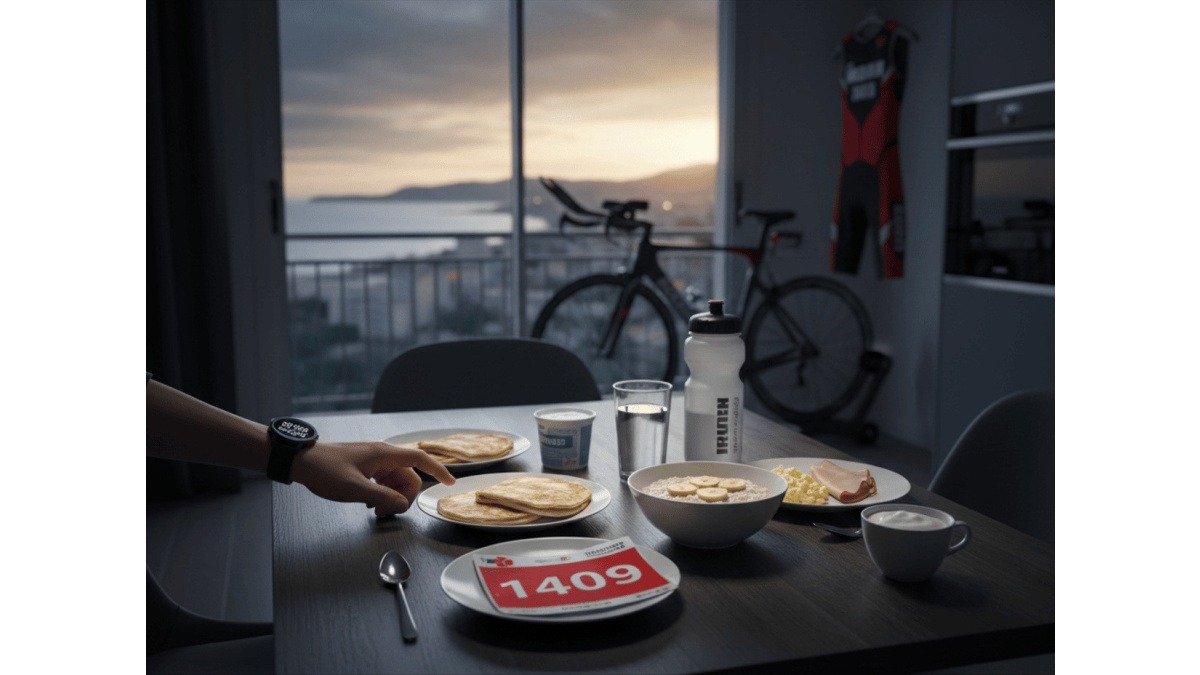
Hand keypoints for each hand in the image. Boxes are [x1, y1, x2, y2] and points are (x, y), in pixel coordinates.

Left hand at [291, 440, 455, 515]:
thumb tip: (401, 506)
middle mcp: (382, 455)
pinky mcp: (364, 466)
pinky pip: (383, 481)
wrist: (301, 461)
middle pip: (408, 476)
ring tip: (373, 509)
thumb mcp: (355, 489)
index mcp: (384, 454)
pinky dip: (381, 493)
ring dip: (391, 497)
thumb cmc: (325, 470)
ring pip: (395, 481)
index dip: (438, 470)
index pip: (420, 459)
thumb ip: (382, 499)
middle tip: (385, 512)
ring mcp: (373, 460)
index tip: (450, 482)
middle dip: (402, 497)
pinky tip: (368, 502)